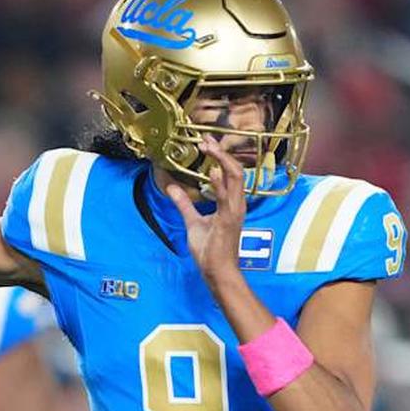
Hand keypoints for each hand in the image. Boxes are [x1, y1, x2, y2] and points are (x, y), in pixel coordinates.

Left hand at [166, 135, 245, 285]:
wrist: (218, 271)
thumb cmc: (211, 251)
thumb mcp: (193, 222)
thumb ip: (184, 204)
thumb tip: (172, 189)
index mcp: (231, 203)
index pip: (230, 173)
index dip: (220, 156)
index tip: (207, 143)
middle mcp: (236, 204)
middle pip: (235, 170)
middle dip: (222, 152)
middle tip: (208, 139)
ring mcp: (234, 211)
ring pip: (235, 178)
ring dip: (222, 161)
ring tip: (210, 147)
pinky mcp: (229, 220)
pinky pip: (226, 198)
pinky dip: (220, 183)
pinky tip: (211, 171)